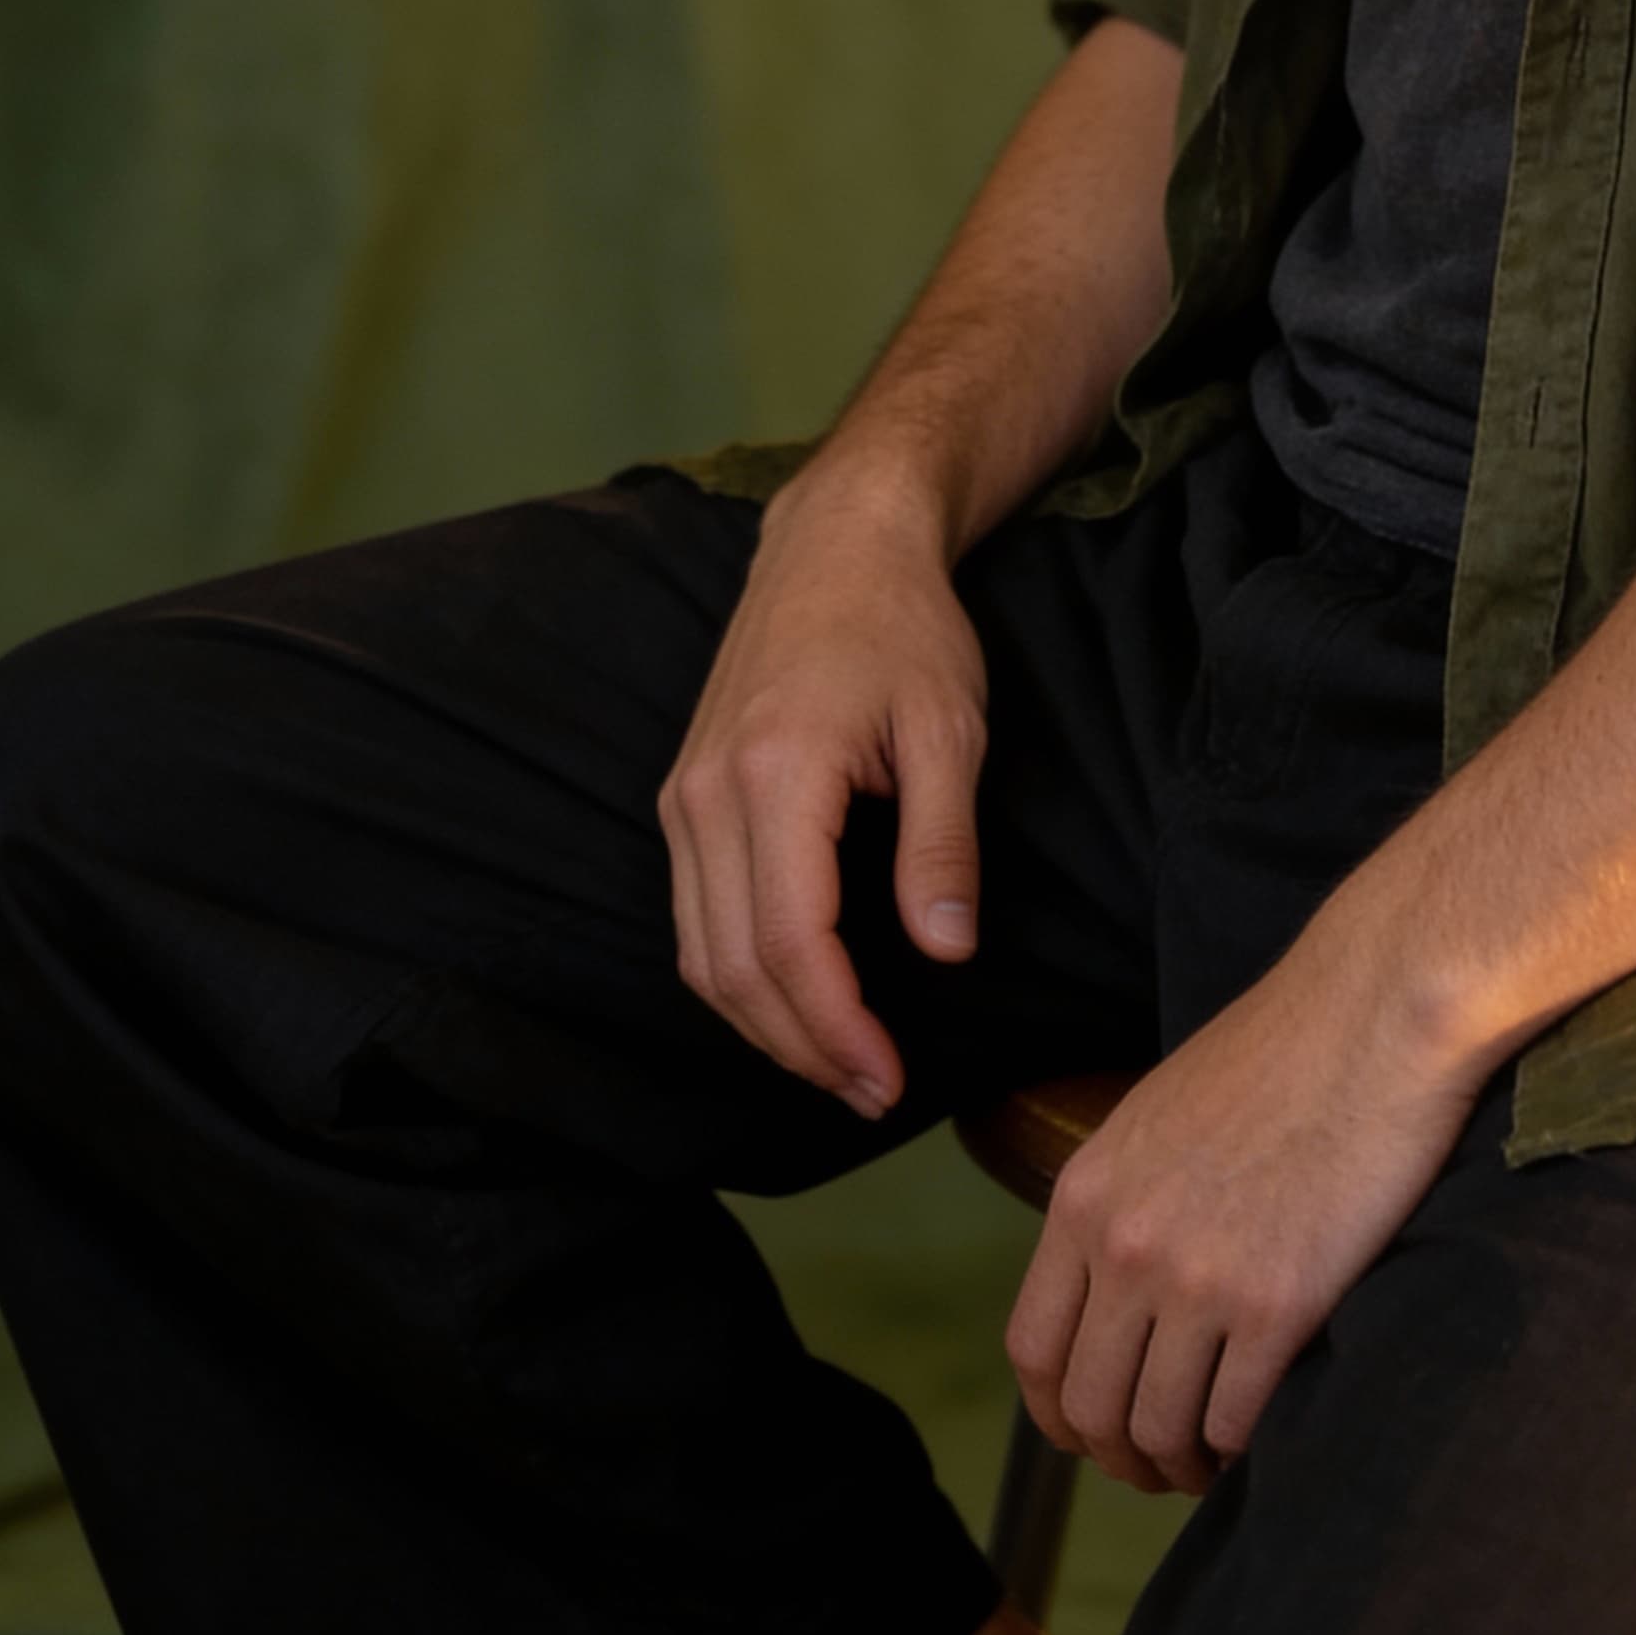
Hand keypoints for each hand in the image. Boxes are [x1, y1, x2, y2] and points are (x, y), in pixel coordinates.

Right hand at [658, 470, 987, 1117]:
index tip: (887, 1082)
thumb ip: (943, 842)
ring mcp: (685, 794)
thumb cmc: (905, 626)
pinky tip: (796, 1000)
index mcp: (777, 773)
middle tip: (872, 1093)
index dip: (836, 1029)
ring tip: (840, 1066)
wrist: (837, 541)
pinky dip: (737, 975)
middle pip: (733, 967)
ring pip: (699, 953)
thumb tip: (945, 953)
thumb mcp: (952, 728)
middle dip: (801, 1047)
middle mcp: (709, 792)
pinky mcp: (683, 794)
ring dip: (764, 1025)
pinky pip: (693, 915)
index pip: (791, 943)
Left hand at [1002, 924, 1487, 1494]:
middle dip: (1121, 1456)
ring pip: (1159, 1429)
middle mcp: (1127, 1246)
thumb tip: (1118, 1301)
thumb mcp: (1157, 1119)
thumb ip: (1124, 1206)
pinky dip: (1241, 1447)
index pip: (1034, 1351)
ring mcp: (1201, 1279)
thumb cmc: (1280, 1054)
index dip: (1058, 1414)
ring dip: (1182, 1463)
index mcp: (1086, 1197)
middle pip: (1089, 1407)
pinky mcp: (1281, 1304)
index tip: (1091, 1434)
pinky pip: (1235, 1421)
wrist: (1373, 1014)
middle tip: (1161, 1465)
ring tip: (1211, 1458)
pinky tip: (1260, 1431)